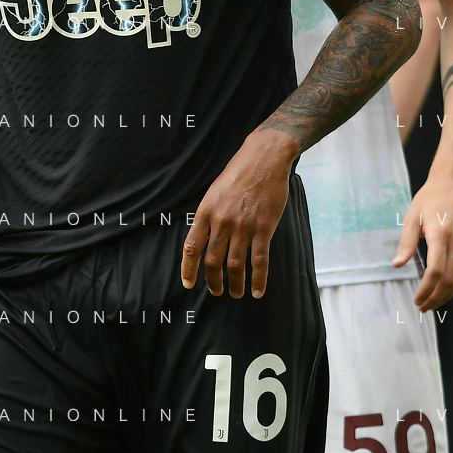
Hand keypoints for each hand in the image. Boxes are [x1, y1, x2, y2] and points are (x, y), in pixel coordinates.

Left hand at [182, 127, 297, 298]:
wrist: (263, 159)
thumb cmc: (238, 174)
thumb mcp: (214, 193)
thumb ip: (209, 216)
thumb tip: (205, 240)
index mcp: (206, 212)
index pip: (192, 247)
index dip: (188, 269)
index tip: (188, 284)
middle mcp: (222, 222)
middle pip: (212, 261)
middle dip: (213, 281)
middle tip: (216, 291)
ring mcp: (243, 226)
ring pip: (235, 265)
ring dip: (235, 284)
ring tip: (236, 292)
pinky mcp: (263, 228)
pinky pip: (259, 260)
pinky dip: (258, 279)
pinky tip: (257, 290)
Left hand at [394, 165, 452, 310]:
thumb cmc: (431, 197)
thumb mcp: (412, 216)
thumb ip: (406, 242)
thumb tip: (397, 264)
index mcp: (440, 233)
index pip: (436, 272)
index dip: (426, 290)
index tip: (417, 300)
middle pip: (451, 280)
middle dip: (436, 297)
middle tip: (423, 306)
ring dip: (449, 295)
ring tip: (434, 301)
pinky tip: (450, 289)